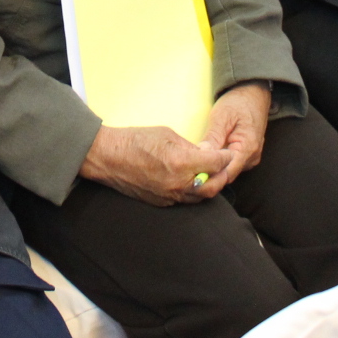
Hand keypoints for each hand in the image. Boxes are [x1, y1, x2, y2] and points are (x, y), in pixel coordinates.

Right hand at [80, 122, 231, 206]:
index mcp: (181, 163)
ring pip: (199, 197)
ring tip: (209, 174)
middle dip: (222, 176)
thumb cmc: (135, 140)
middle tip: (223, 167)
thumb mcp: (167, 134)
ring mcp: (169, 196)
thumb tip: (206, 153)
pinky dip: (191, 192)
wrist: (108, 157)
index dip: (226, 157)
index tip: (228, 153)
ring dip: (208, 186)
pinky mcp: (161, 203)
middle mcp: (177, 184)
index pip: (216, 163)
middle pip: (213, 187)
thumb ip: (190, 147)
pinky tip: (189, 181)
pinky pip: (184, 200)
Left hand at [195, 82, 270, 188]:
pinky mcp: (247, 156)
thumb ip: (213, 137)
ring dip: (214, 167)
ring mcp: (251, 158)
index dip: (210, 174)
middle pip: (228, 174)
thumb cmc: (238, 102)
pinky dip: (220, 162)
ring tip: (197, 159)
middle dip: (210, 172)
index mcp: (248, 148)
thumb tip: (202, 155)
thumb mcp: (221, 116)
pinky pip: (231, 164)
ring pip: (229, 171)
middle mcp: (252, 157)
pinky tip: (208, 155)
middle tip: (191, 165)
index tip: (193, 173)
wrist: (253, 94)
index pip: (228, 172)